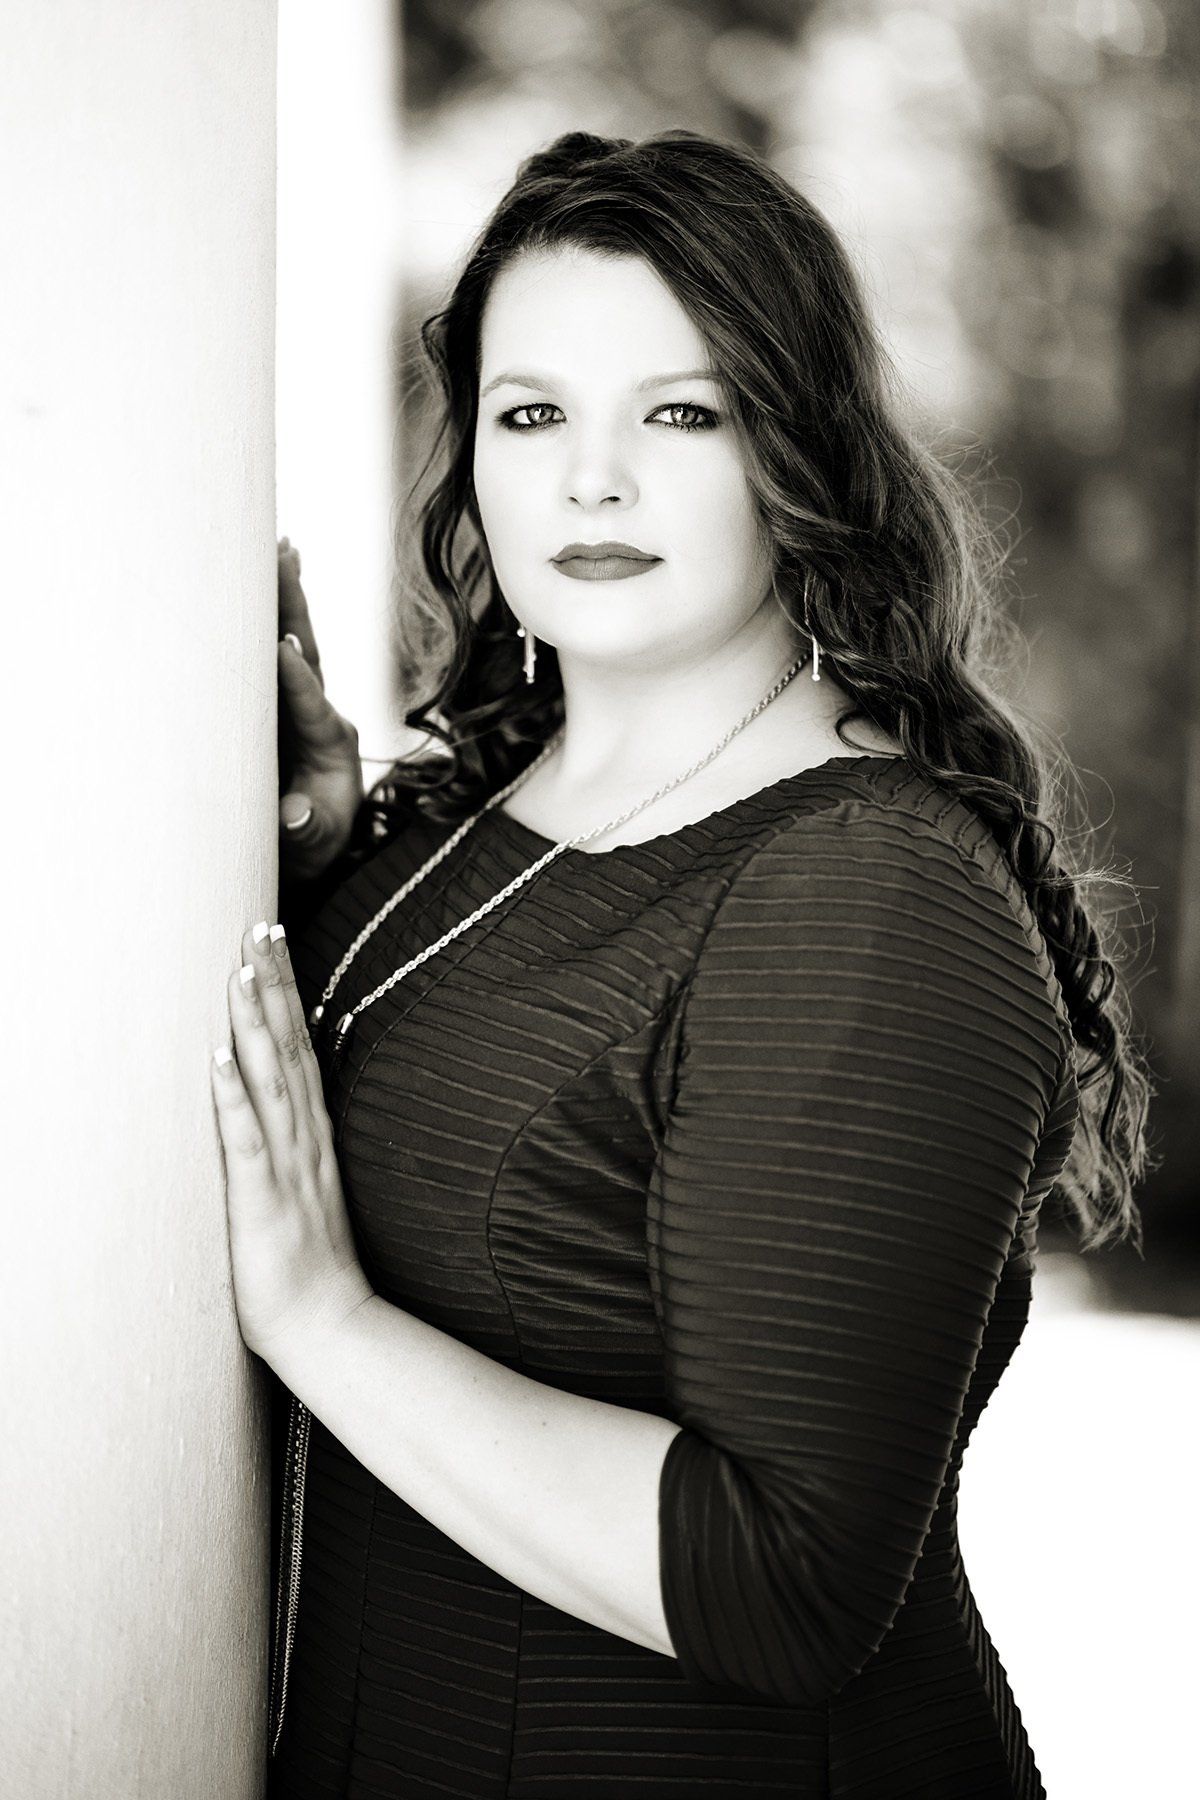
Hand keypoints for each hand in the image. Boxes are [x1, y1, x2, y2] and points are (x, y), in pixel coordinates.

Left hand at [211, 914, 372, 1362]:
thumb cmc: (313, 1263)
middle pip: (287, 1046)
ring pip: (270, 1080)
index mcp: (312, 1132)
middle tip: (259, 924)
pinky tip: (220, 1060)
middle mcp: (303, 1137)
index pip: (299, 1044)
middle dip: (272, 982)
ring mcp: (286, 1165)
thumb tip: (285, 1093)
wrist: (331, 1328)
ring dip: (256, 1022)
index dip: (285, 988)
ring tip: (241, 969)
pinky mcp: (262, 1199)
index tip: (272, 935)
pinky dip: (234, 1098)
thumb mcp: (309, 1185)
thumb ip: (299, 1137)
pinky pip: (247, 1141)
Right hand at [277, 538, 365, 883]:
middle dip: (292, 606)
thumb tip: (296, 816)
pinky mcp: (279, 700)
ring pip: (289, 638)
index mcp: (331, 744)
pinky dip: (272, 607)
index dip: (296, 679)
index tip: (281, 648)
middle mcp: (319, 711)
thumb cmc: (314, 847)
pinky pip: (273, 646)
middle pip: (305, 651)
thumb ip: (309, 833)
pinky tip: (269, 564)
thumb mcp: (316, 848)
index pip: (311, 704)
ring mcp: (299, 701)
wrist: (313, 845)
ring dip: (283, 593)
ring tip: (277, 543)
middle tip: (282, 556)